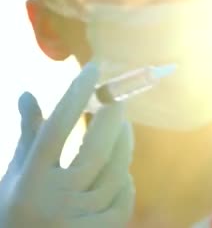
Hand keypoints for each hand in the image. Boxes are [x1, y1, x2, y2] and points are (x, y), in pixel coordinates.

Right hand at [0, 63, 134, 226]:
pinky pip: (123, 200)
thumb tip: (28, 94)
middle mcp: (53, 199)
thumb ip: (29, 135)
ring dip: (123, 148)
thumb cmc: (19, 209)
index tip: (94, 68)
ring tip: (124, 131)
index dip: (75, 95)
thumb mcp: (16, 174)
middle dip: (111, 124)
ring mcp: (77, 219)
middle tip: (118, 104)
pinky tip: (122, 171)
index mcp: (29, 179)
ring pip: (115, 176)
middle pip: (93, 154)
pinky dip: (125, 182)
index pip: (56, 129)